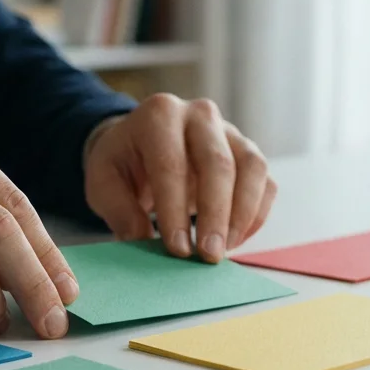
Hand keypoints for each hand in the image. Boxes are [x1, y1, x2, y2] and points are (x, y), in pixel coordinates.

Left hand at [84, 94, 276, 262]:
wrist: (143, 142)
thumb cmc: (124, 161)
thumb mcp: (103, 180)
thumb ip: (119, 209)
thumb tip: (142, 240)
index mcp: (159, 115)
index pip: (171, 164)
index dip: (175, 210)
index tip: (178, 248)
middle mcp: (200, 114)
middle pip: (218, 164)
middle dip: (215, 215)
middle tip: (208, 255)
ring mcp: (230, 131)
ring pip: (253, 168)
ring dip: (242, 215)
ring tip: (224, 249)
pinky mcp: (248, 152)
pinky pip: (266, 182)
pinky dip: (256, 215)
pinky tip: (235, 240)